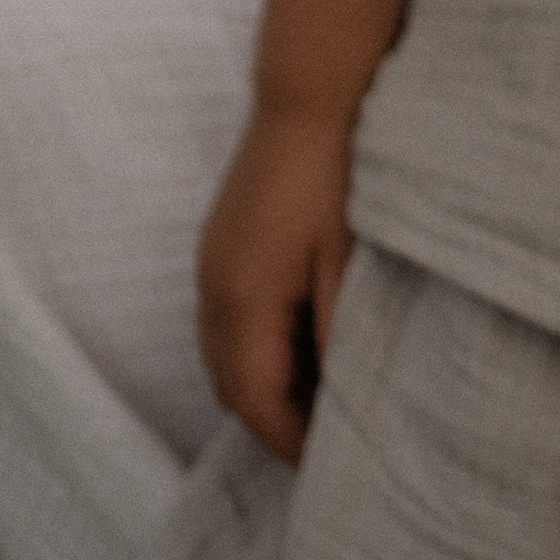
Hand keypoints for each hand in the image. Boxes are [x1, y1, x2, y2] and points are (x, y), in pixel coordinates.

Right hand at [197, 101, 354, 465]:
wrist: (310, 95)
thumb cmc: (339, 176)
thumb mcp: (349, 263)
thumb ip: (339, 336)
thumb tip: (339, 402)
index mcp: (244, 302)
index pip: (256, 403)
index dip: (291, 442)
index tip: (333, 464)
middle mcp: (213, 291)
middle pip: (231, 389)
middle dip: (274, 423)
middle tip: (330, 441)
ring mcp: (210, 266)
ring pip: (224, 358)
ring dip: (264, 386)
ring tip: (322, 399)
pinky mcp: (219, 246)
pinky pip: (226, 323)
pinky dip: (256, 350)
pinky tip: (302, 344)